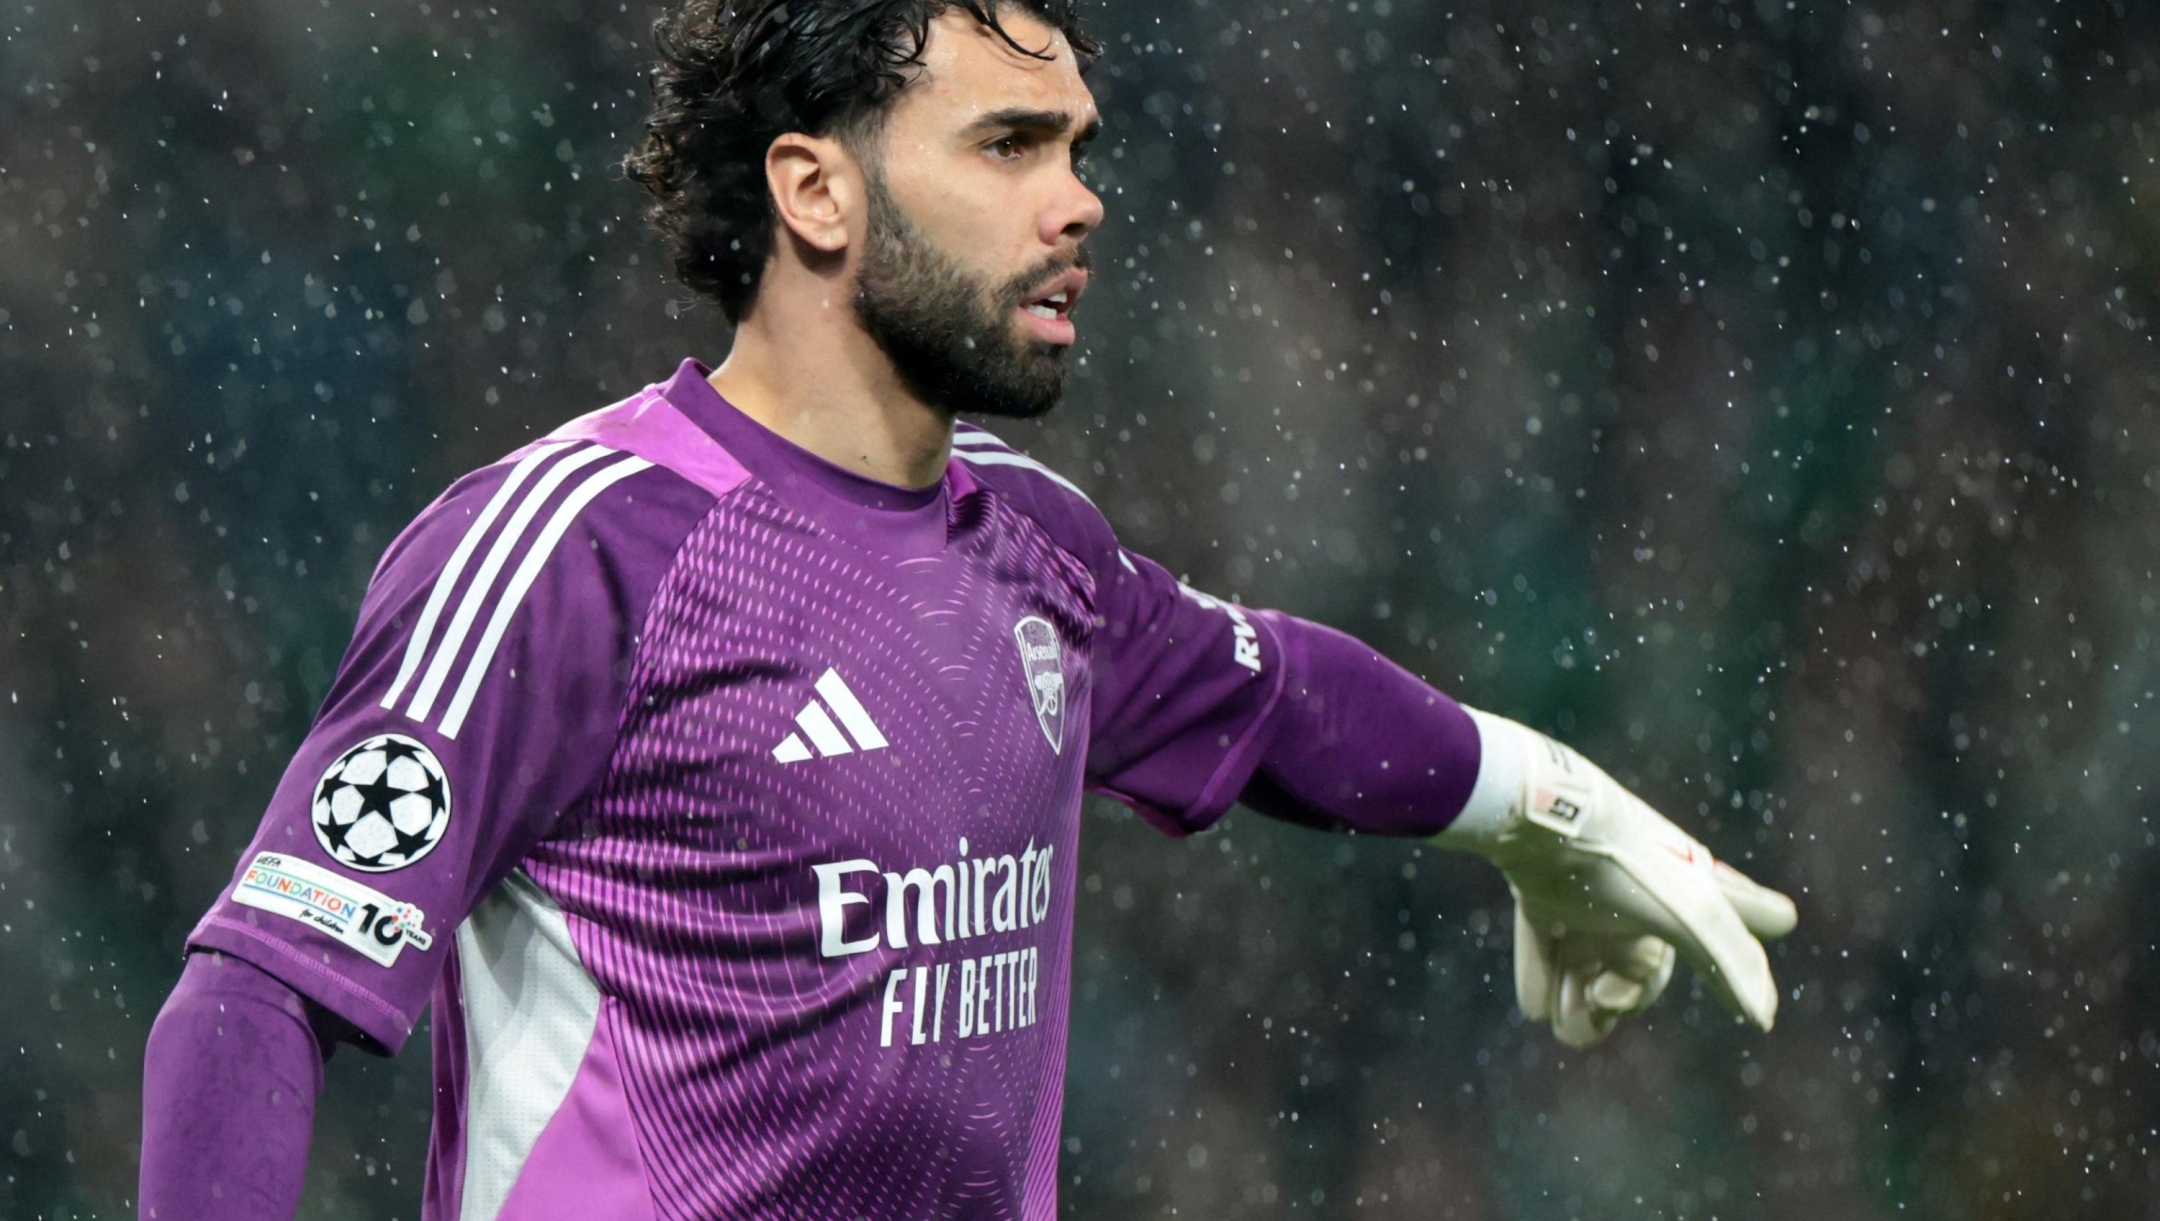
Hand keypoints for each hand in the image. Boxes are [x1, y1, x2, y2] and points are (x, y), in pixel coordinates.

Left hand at [1438, 713, 1797, 1047]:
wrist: (1545, 820)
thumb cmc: (1627, 864)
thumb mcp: (1688, 914)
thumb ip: (1728, 963)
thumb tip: (1764, 1018)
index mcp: (1685, 892)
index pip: (1733, 910)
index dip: (1758, 912)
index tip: (1783, 916)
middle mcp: (1641, 894)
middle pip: (1640, 967)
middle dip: (1623, 999)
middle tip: (1601, 1002)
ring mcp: (1589, 894)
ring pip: (1589, 963)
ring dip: (1577, 1001)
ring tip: (1562, 1020)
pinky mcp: (1541, 892)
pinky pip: (1543, 945)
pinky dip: (1541, 979)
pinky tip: (1536, 1009)